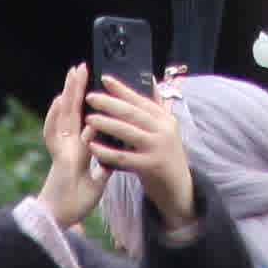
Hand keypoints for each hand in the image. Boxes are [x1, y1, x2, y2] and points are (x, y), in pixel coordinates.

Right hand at [36, 66, 100, 224]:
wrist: (61, 220)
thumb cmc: (75, 201)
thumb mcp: (98, 181)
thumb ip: (104, 165)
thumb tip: (115, 155)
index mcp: (79, 149)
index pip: (85, 120)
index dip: (90, 104)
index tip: (97, 87)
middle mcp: (69, 145)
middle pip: (74, 111)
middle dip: (78, 89)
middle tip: (82, 67)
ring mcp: (63, 149)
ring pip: (65, 115)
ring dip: (68, 94)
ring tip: (73, 73)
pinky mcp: (60, 157)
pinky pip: (55, 134)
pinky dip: (55, 116)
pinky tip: (58, 100)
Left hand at [85, 73, 195, 231]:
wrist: (179, 188)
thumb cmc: (166, 156)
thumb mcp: (166, 129)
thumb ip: (157, 107)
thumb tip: (150, 79)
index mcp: (165, 118)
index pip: (141, 99)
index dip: (122, 89)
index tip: (105, 79)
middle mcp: (163, 130)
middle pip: (133, 113)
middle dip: (110, 103)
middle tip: (90, 97)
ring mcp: (158, 148)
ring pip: (128, 132)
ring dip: (106, 124)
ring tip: (89, 118)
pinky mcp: (151, 166)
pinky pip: (124, 157)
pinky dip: (107, 152)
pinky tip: (93, 147)